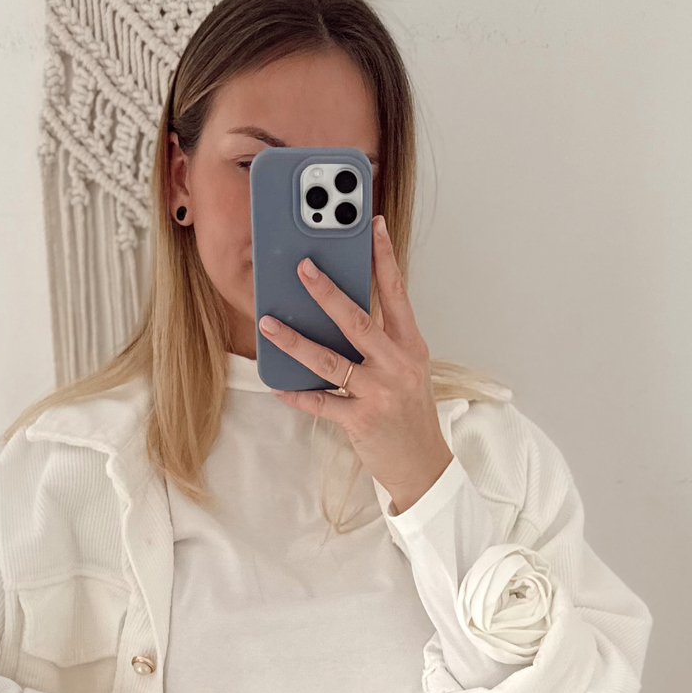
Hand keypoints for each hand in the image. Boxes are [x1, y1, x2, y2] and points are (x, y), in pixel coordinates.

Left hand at [258, 216, 453, 511]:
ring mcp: (379, 393)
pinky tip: (278, 384)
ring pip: (331, 361)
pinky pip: (321, 403)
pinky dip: (297, 394)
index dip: (385, 259)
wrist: (422, 465)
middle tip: (302, 267)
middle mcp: (397, 365)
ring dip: (295, 341)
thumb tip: (340, 312)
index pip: (398, 294)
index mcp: (411, 346)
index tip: (373, 227)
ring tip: (269, 323)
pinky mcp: (361, 420)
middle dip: (327, 293)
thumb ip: (382, 341)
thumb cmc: (409, 413)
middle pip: (358, 321)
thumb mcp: (408, 369)